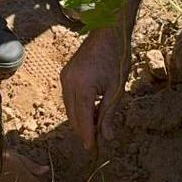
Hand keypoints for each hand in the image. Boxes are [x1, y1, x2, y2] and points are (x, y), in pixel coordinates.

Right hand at [61, 28, 129, 150]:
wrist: (108, 32)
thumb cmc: (117, 57)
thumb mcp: (117, 89)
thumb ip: (109, 114)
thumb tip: (107, 137)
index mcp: (82, 88)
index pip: (83, 120)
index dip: (87, 137)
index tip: (92, 150)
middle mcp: (68, 83)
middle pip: (73, 116)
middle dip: (83, 130)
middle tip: (96, 142)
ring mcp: (65, 78)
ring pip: (69, 108)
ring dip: (81, 120)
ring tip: (96, 127)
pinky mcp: (65, 74)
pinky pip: (69, 98)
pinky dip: (78, 108)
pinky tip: (90, 112)